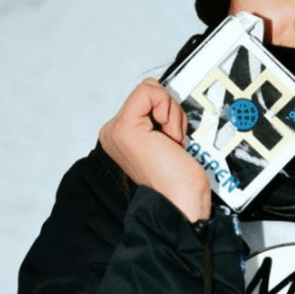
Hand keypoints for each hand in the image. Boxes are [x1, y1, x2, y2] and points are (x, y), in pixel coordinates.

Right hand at [98, 78, 210, 221]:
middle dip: (171, 112)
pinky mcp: (125, 129)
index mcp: (121, 134)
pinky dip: (170, 112)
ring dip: (173, 116)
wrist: (180, 203)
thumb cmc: (180, 181)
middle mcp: (114, 132)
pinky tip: (169, 139)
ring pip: (152, 90)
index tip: (172, 141)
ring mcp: (116, 131)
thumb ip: (159, 119)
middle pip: (150, 91)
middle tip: (172, 142)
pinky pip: (150, 93)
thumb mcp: (168, 139)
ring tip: (170, 144)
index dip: (170, 113)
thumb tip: (165, 101)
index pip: (148, 98)